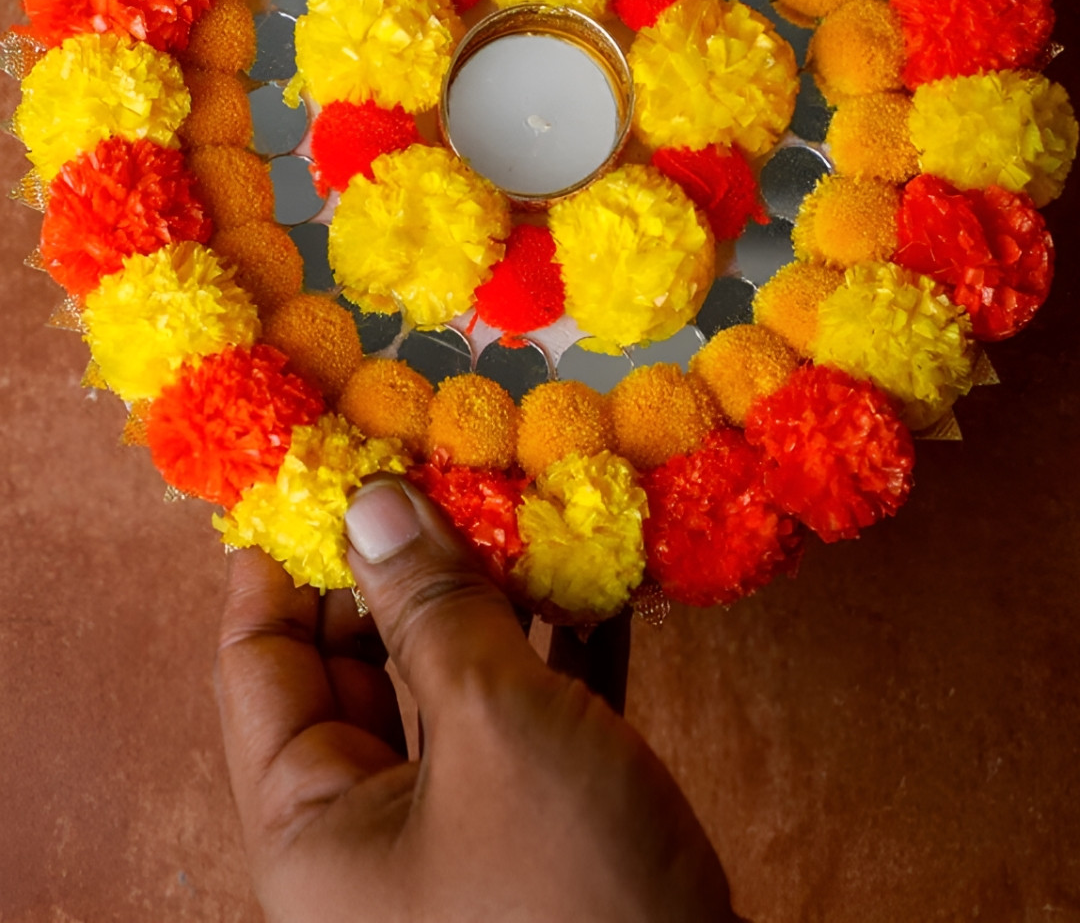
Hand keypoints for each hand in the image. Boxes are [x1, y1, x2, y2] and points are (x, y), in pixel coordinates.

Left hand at [216, 477, 736, 922]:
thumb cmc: (572, 895)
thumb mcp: (495, 726)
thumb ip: (432, 606)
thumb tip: (372, 500)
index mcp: (310, 830)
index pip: (258, 666)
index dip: (280, 560)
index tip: (316, 468)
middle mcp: (366, 837)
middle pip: (355, 667)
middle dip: (396, 568)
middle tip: (436, 471)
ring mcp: (455, 836)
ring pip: (445, 685)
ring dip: (485, 599)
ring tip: (511, 505)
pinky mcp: (536, 834)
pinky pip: (522, 720)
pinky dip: (551, 651)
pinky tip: (587, 578)